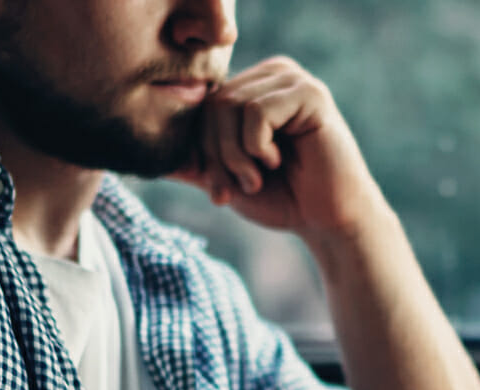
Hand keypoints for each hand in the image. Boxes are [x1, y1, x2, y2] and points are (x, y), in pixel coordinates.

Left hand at [172, 56, 384, 237]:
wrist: (329, 223)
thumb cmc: (285, 200)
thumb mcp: (227, 178)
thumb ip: (195, 162)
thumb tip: (149, 160)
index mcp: (255, 88)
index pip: (204, 104)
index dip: (202, 150)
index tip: (220, 190)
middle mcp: (274, 75)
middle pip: (214, 102)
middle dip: (217, 154)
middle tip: (239, 187)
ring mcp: (294, 80)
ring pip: (231, 105)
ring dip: (236, 155)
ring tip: (257, 179)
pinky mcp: (311, 94)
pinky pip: (257, 111)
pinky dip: (258, 146)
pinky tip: (279, 161)